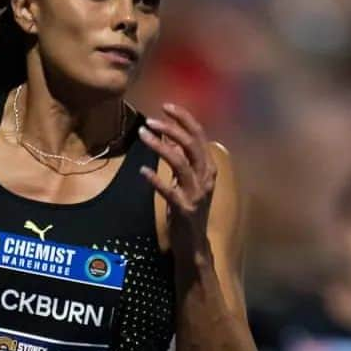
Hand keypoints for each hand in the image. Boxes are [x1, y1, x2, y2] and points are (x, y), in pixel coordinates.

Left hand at [138, 103, 217, 255]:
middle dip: (171, 128)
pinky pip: (168, 190)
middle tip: (150, 121)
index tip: (166, 106)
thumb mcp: (185, 181)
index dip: (184, 118)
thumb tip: (167, 137)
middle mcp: (206, 177)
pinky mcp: (184, 208)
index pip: (199, 135)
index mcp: (208, 167)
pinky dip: (154, 179)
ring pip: (180, 162)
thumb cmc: (187, 210)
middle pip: (191, 144)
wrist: (193, 244)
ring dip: (160, 146)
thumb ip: (180, 159)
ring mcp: (196, 193)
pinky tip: (142, 171)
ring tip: (143, 136)